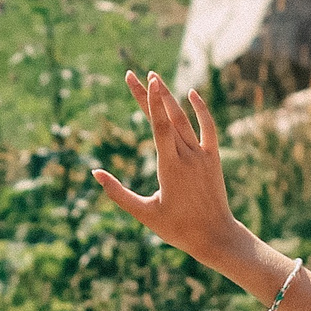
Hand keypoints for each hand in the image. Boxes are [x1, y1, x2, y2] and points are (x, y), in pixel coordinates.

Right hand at [94, 74, 243, 266]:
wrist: (215, 237)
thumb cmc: (177, 229)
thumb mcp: (144, 213)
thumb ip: (118, 193)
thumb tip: (95, 174)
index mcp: (170, 168)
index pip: (161, 127)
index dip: (152, 102)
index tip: (145, 80)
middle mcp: (188, 157)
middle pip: (167, 118)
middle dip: (150, 94)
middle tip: (133, 74)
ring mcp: (203, 156)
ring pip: (185, 120)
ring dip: (169, 97)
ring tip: (155, 78)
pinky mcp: (214, 159)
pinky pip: (209, 129)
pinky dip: (201, 111)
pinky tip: (191, 95)